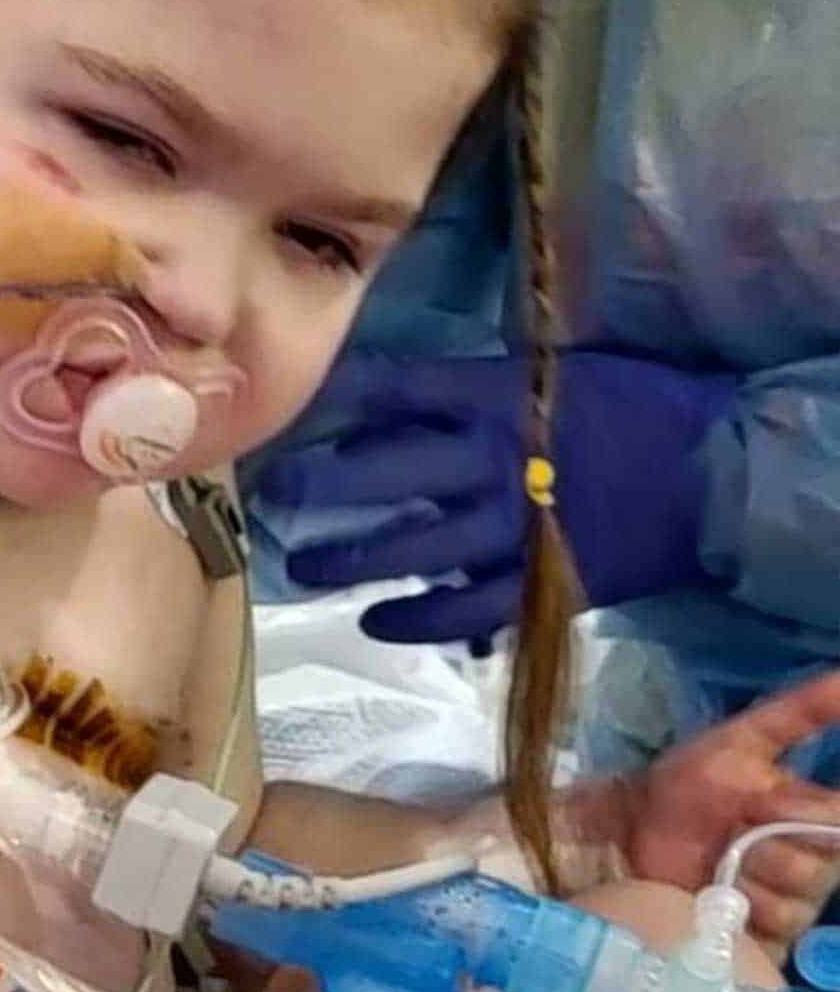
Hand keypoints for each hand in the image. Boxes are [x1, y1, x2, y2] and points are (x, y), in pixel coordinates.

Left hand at [254, 350, 736, 643]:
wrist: (718, 472)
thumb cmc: (629, 408)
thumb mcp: (550, 371)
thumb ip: (466, 388)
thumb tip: (370, 408)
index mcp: (499, 396)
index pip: (397, 388)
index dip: (334, 401)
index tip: (287, 415)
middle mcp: (497, 459)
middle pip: (388, 470)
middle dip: (321, 485)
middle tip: (273, 498)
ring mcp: (516, 527)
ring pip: (413, 548)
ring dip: (349, 561)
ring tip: (303, 569)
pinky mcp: (539, 583)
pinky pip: (463, 612)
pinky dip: (416, 620)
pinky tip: (375, 620)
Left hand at [617, 668, 839, 952]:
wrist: (627, 845)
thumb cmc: (682, 792)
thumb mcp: (735, 742)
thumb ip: (798, 712)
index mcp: (812, 810)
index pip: (839, 816)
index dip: (804, 811)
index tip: (758, 803)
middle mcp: (815, 856)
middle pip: (827, 852)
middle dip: (770, 836)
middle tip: (730, 825)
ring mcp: (796, 898)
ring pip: (802, 888)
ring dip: (749, 871)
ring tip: (714, 863)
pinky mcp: (772, 935)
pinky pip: (778, 923)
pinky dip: (739, 907)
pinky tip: (712, 897)